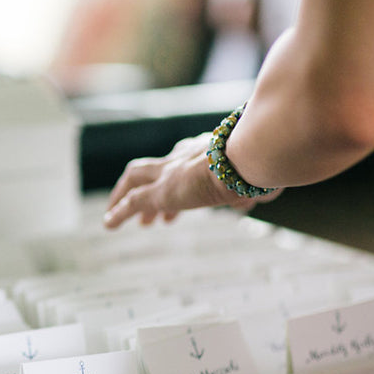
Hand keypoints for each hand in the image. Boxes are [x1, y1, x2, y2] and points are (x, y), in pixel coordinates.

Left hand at [103, 132, 281, 228]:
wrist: (249, 159)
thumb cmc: (263, 165)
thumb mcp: (261, 174)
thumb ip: (258, 185)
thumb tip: (264, 195)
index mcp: (206, 149)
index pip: (182, 157)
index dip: (175, 173)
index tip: (177, 191)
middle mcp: (184, 156)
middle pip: (153, 168)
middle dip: (144, 186)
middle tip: (147, 212)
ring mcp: (170, 173)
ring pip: (135, 180)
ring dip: (124, 198)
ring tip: (118, 217)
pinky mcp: (161, 192)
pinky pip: (133, 202)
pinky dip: (119, 212)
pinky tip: (109, 223)